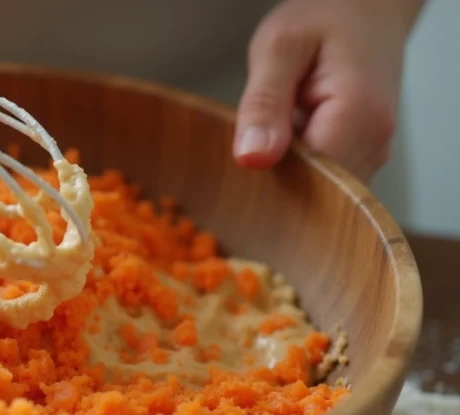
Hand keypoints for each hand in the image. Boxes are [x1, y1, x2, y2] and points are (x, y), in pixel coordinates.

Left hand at [233, 0, 424, 181]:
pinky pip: (326, 178)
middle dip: (277, 179)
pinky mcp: (363, 153)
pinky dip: (300, 167)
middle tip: (253, 143)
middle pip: (316, 190)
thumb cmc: (323, 19)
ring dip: (288, 173)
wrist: (363, 8)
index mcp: (358, 115)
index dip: (272, 180)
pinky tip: (286, 141)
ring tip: (273, 133)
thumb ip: (264, 103)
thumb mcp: (278, 49)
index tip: (244, 163)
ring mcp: (373, 150)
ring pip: (320, 189)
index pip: (310, 180)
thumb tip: (252, 158)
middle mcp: (375, 141)